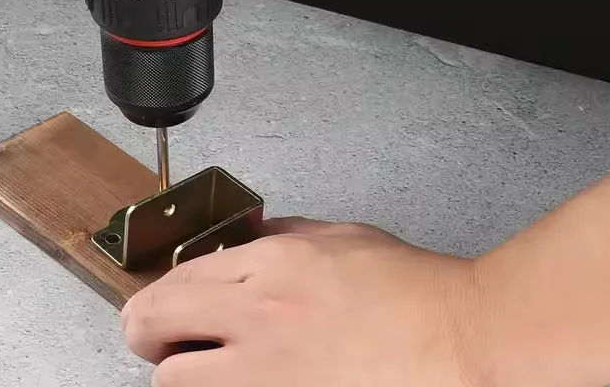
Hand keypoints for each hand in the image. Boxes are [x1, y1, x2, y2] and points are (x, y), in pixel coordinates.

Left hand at [120, 217, 487, 386]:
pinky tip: (242, 380)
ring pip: (171, 384)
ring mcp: (265, 375)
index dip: (160, 296)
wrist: (459, 343)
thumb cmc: (413, 293)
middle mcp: (257, 315)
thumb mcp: (341, 238)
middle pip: (150, 328)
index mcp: (272, 264)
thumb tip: (245, 241)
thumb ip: (283, 237)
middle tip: (165, 340)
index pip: (174, 280)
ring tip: (207, 368)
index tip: (163, 306)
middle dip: (151, 334)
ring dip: (183, 374)